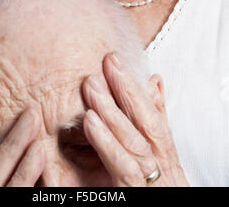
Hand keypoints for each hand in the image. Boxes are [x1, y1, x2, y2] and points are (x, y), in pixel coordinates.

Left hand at [82, 53, 188, 186]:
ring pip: (132, 141)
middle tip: (101, 64)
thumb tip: (155, 80)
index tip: (112, 59)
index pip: (149, 112)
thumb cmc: (163, 188)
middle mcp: (161, 164)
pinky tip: (90, 123)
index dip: (130, 85)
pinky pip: (122, 169)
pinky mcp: (135, 195)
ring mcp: (151, 181)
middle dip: (121, 91)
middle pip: (141, 123)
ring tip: (91, 86)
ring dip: (112, 111)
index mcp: (163, 152)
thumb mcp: (162, 154)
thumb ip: (156, 118)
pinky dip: (107, 144)